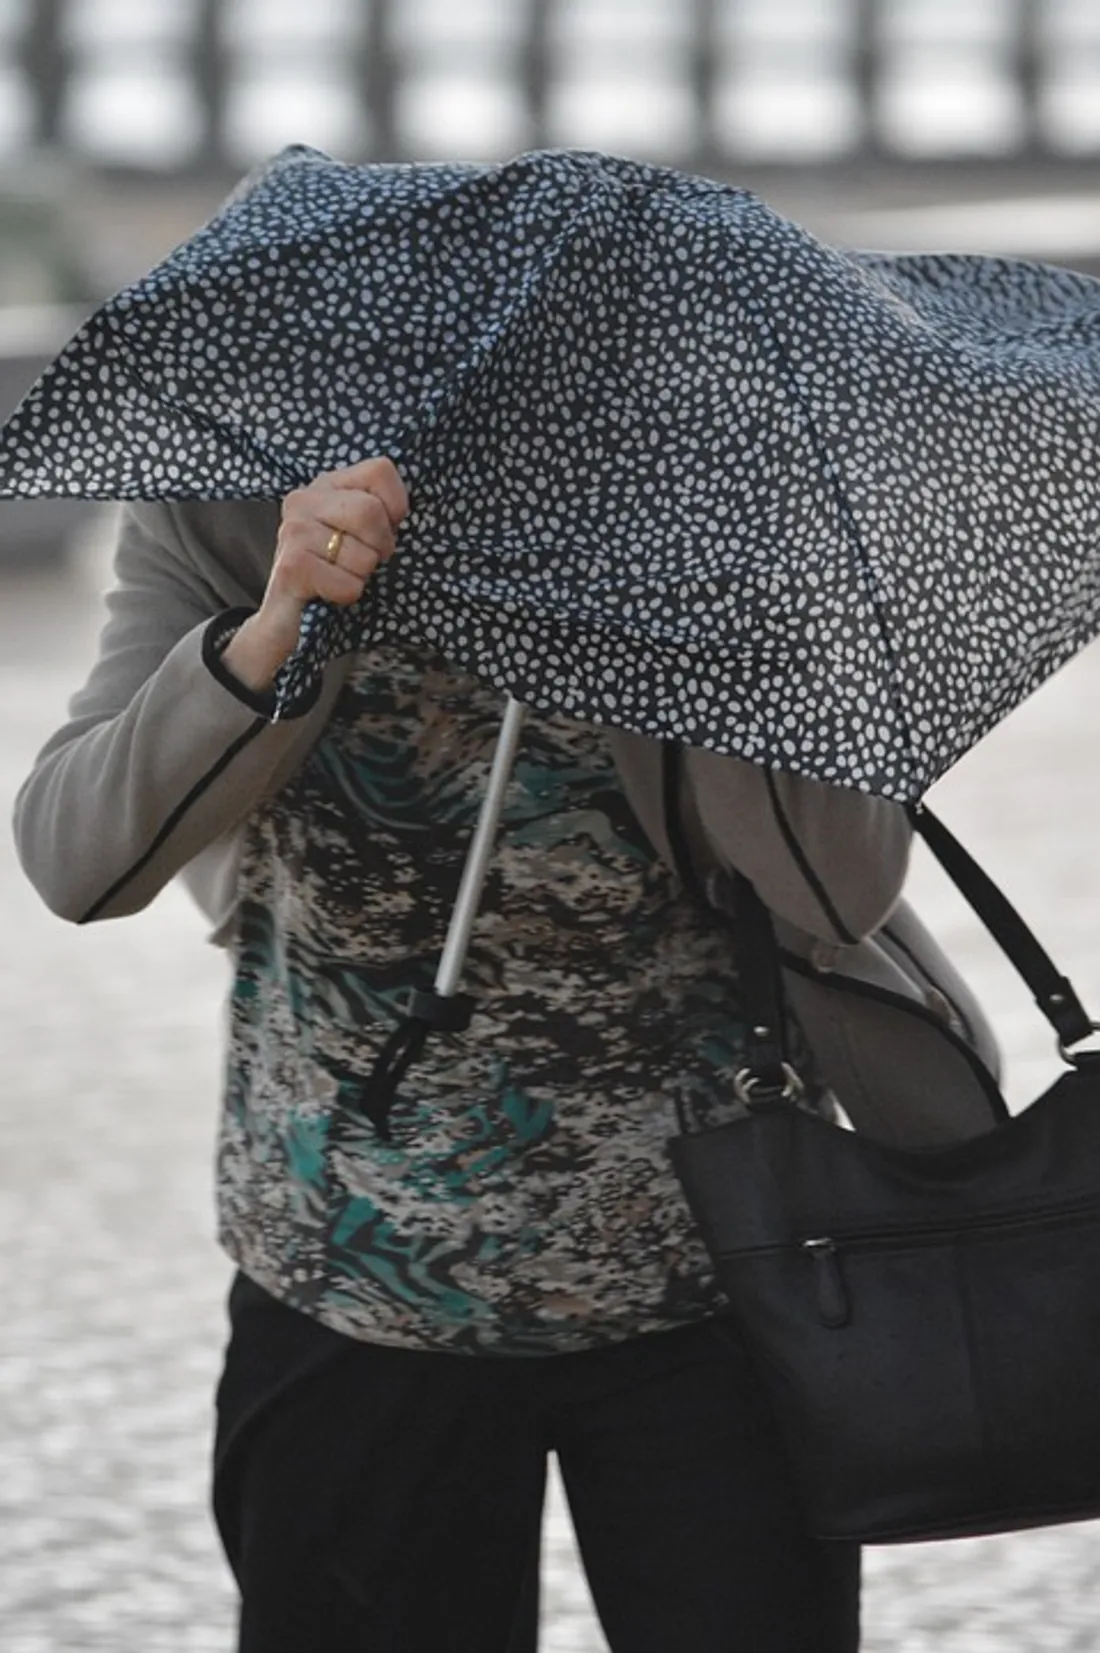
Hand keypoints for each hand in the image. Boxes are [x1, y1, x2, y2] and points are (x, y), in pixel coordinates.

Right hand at [222, 456, 409, 692]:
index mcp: (326, 485)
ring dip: (362, 575)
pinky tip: (328, 592)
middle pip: (371, 511)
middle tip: (366, 560)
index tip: (384, 529)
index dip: (395, 505)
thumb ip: (377, 510)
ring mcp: (293, 532)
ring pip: (363, 555)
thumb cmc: (331, 570)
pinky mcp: (291, 567)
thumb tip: (400, 513)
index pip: (380, 470)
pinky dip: (348, 594)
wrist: (285, 615)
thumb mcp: (356, 530)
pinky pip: (348, 584)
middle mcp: (304, 500)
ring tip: (341, 574)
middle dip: (380, 545)